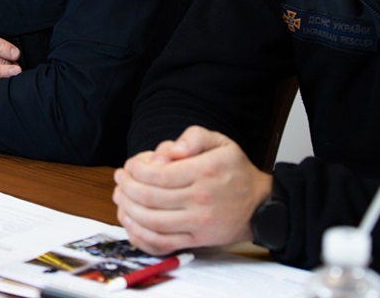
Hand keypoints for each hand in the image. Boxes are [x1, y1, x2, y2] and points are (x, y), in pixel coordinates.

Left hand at [112, 126, 272, 254]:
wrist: (260, 205)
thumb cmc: (235, 171)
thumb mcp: (221, 142)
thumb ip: (195, 137)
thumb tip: (171, 148)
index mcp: (205, 171)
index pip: (159, 174)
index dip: (136, 170)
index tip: (130, 165)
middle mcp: (201, 199)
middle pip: (150, 198)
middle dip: (127, 187)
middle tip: (120, 179)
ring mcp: (198, 223)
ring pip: (152, 221)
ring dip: (128, 210)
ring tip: (120, 198)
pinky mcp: (197, 241)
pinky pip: (162, 243)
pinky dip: (140, 236)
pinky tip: (130, 223)